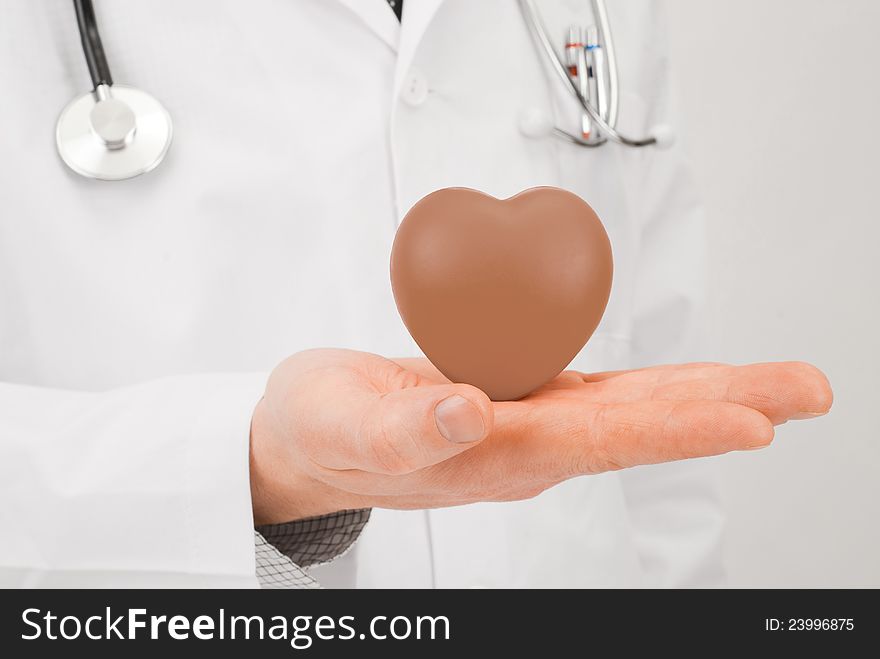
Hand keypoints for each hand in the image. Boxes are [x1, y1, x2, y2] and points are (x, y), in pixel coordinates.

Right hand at [249, 349, 831, 523]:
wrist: (310, 437)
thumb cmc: (322, 432)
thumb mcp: (344, 428)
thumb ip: (404, 431)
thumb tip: (469, 414)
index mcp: (492, 454)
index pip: (598, 442)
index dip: (674, 431)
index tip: (749, 422)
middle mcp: (526, 442)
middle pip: (639, 424)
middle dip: (726, 407)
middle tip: (807, 391)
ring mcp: (528, 421)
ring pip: (631, 406)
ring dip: (706, 394)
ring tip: (776, 386)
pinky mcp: (519, 396)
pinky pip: (600, 389)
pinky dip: (655, 384)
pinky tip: (691, 381)